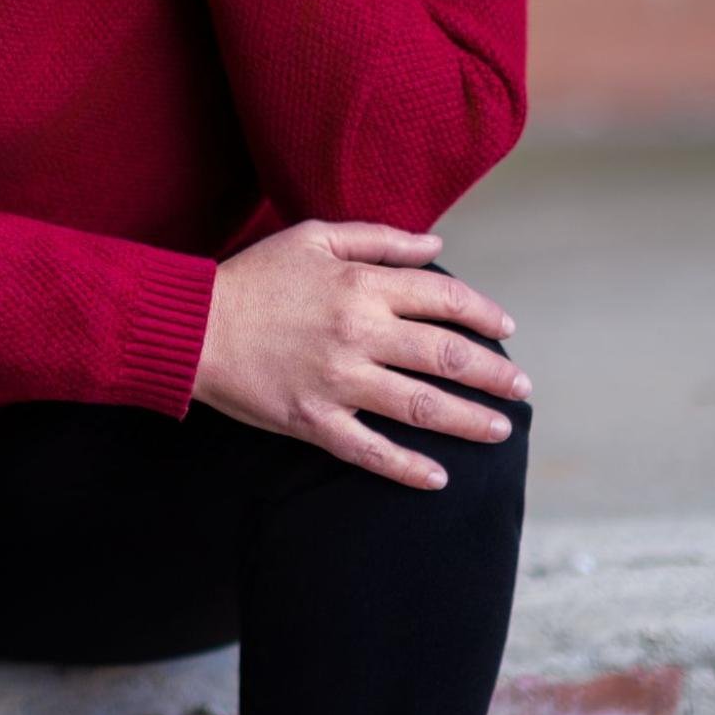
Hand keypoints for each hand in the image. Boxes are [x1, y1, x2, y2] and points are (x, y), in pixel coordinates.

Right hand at [191, 217, 531, 491]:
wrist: (193, 326)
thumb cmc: (254, 276)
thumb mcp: (313, 237)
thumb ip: (378, 238)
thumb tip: (436, 246)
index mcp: (361, 285)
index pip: (444, 299)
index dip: (484, 315)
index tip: (506, 330)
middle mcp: (359, 333)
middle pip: (446, 356)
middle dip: (494, 375)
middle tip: (522, 389)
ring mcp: (338, 381)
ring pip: (422, 406)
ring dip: (469, 420)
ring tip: (500, 430)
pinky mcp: (315, 421)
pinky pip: (371, 452)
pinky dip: (408, 468)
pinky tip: (438, 477)